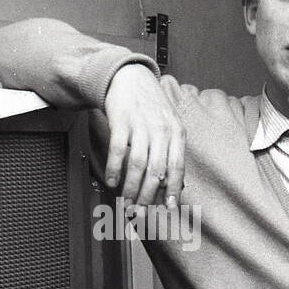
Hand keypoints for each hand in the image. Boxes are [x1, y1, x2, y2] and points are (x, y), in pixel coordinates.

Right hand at [102, 65, 185, 208]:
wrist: (130, 77)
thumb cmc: (151, 105)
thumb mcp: (170, 124)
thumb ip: (172, 151)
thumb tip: (174, 184)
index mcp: (177, 132)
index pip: (177, 167)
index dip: (173, 190)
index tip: (169, 207)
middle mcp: (161, 129)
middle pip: (157, 170)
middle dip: (149, 196)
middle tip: (141, 211)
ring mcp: (141, 125)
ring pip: (138, 165)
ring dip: (131, 187)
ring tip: (126, 201)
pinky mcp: (121, 121)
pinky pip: (118, 151)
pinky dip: (114, 169)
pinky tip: (112, 181)